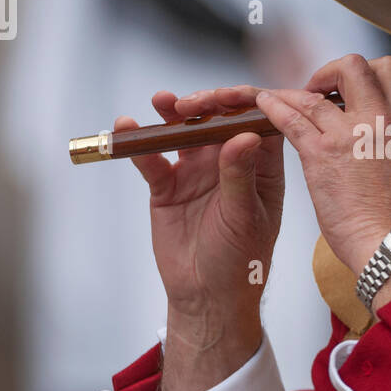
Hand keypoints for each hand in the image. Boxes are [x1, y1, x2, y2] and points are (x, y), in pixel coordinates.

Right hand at [116, 86, 284, 390]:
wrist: (207, 296)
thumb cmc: (240, 260)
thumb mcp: (244, 218)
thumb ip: (240, 176)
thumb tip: (244, 135)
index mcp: (261, 166)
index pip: (260, 121)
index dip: (247, 102)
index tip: (231, 95)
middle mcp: (230, 161)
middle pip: (219, 119)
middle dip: (206, 103)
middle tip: (191, 102)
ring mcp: (198, 170)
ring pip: (186, 132)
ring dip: (174, 113)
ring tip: (163, 101)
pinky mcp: (168, 185)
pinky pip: (153, 158)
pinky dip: (141, 143)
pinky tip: (128, 127)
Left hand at [253, 54, 390, 274]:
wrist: (389, 243)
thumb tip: (384, 127)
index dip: (367, 71)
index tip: (351, 87)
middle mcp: (380, 120)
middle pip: (355, 66)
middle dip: (332, 71)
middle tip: (320, 88)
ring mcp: (349, 134)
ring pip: (315, 93)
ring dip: (294, 92)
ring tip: (281, 97)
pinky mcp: (321, 153)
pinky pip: (292, 118)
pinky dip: (274, 107)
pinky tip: (264, 106)